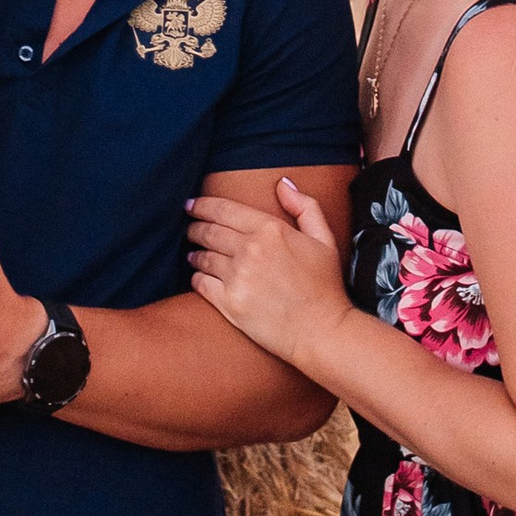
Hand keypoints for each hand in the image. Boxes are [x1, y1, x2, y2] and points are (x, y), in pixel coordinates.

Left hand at [187, 178, 352, 373]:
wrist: (321, 332)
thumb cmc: (324, 285)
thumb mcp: (324, 238)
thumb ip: (304, 206)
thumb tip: (282, 183)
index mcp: (270, 229)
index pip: (224, 209)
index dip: (202, 205)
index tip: (191, 204)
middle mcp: (250, 250)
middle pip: (209, 231)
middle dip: (195, 228)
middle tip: (190, 229)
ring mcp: (237, 277)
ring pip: (203, 257)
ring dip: (195, 253)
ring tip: (193, 254)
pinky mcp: (229, 303)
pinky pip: (201, 283)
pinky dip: (196, 277)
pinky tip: (198, 276)